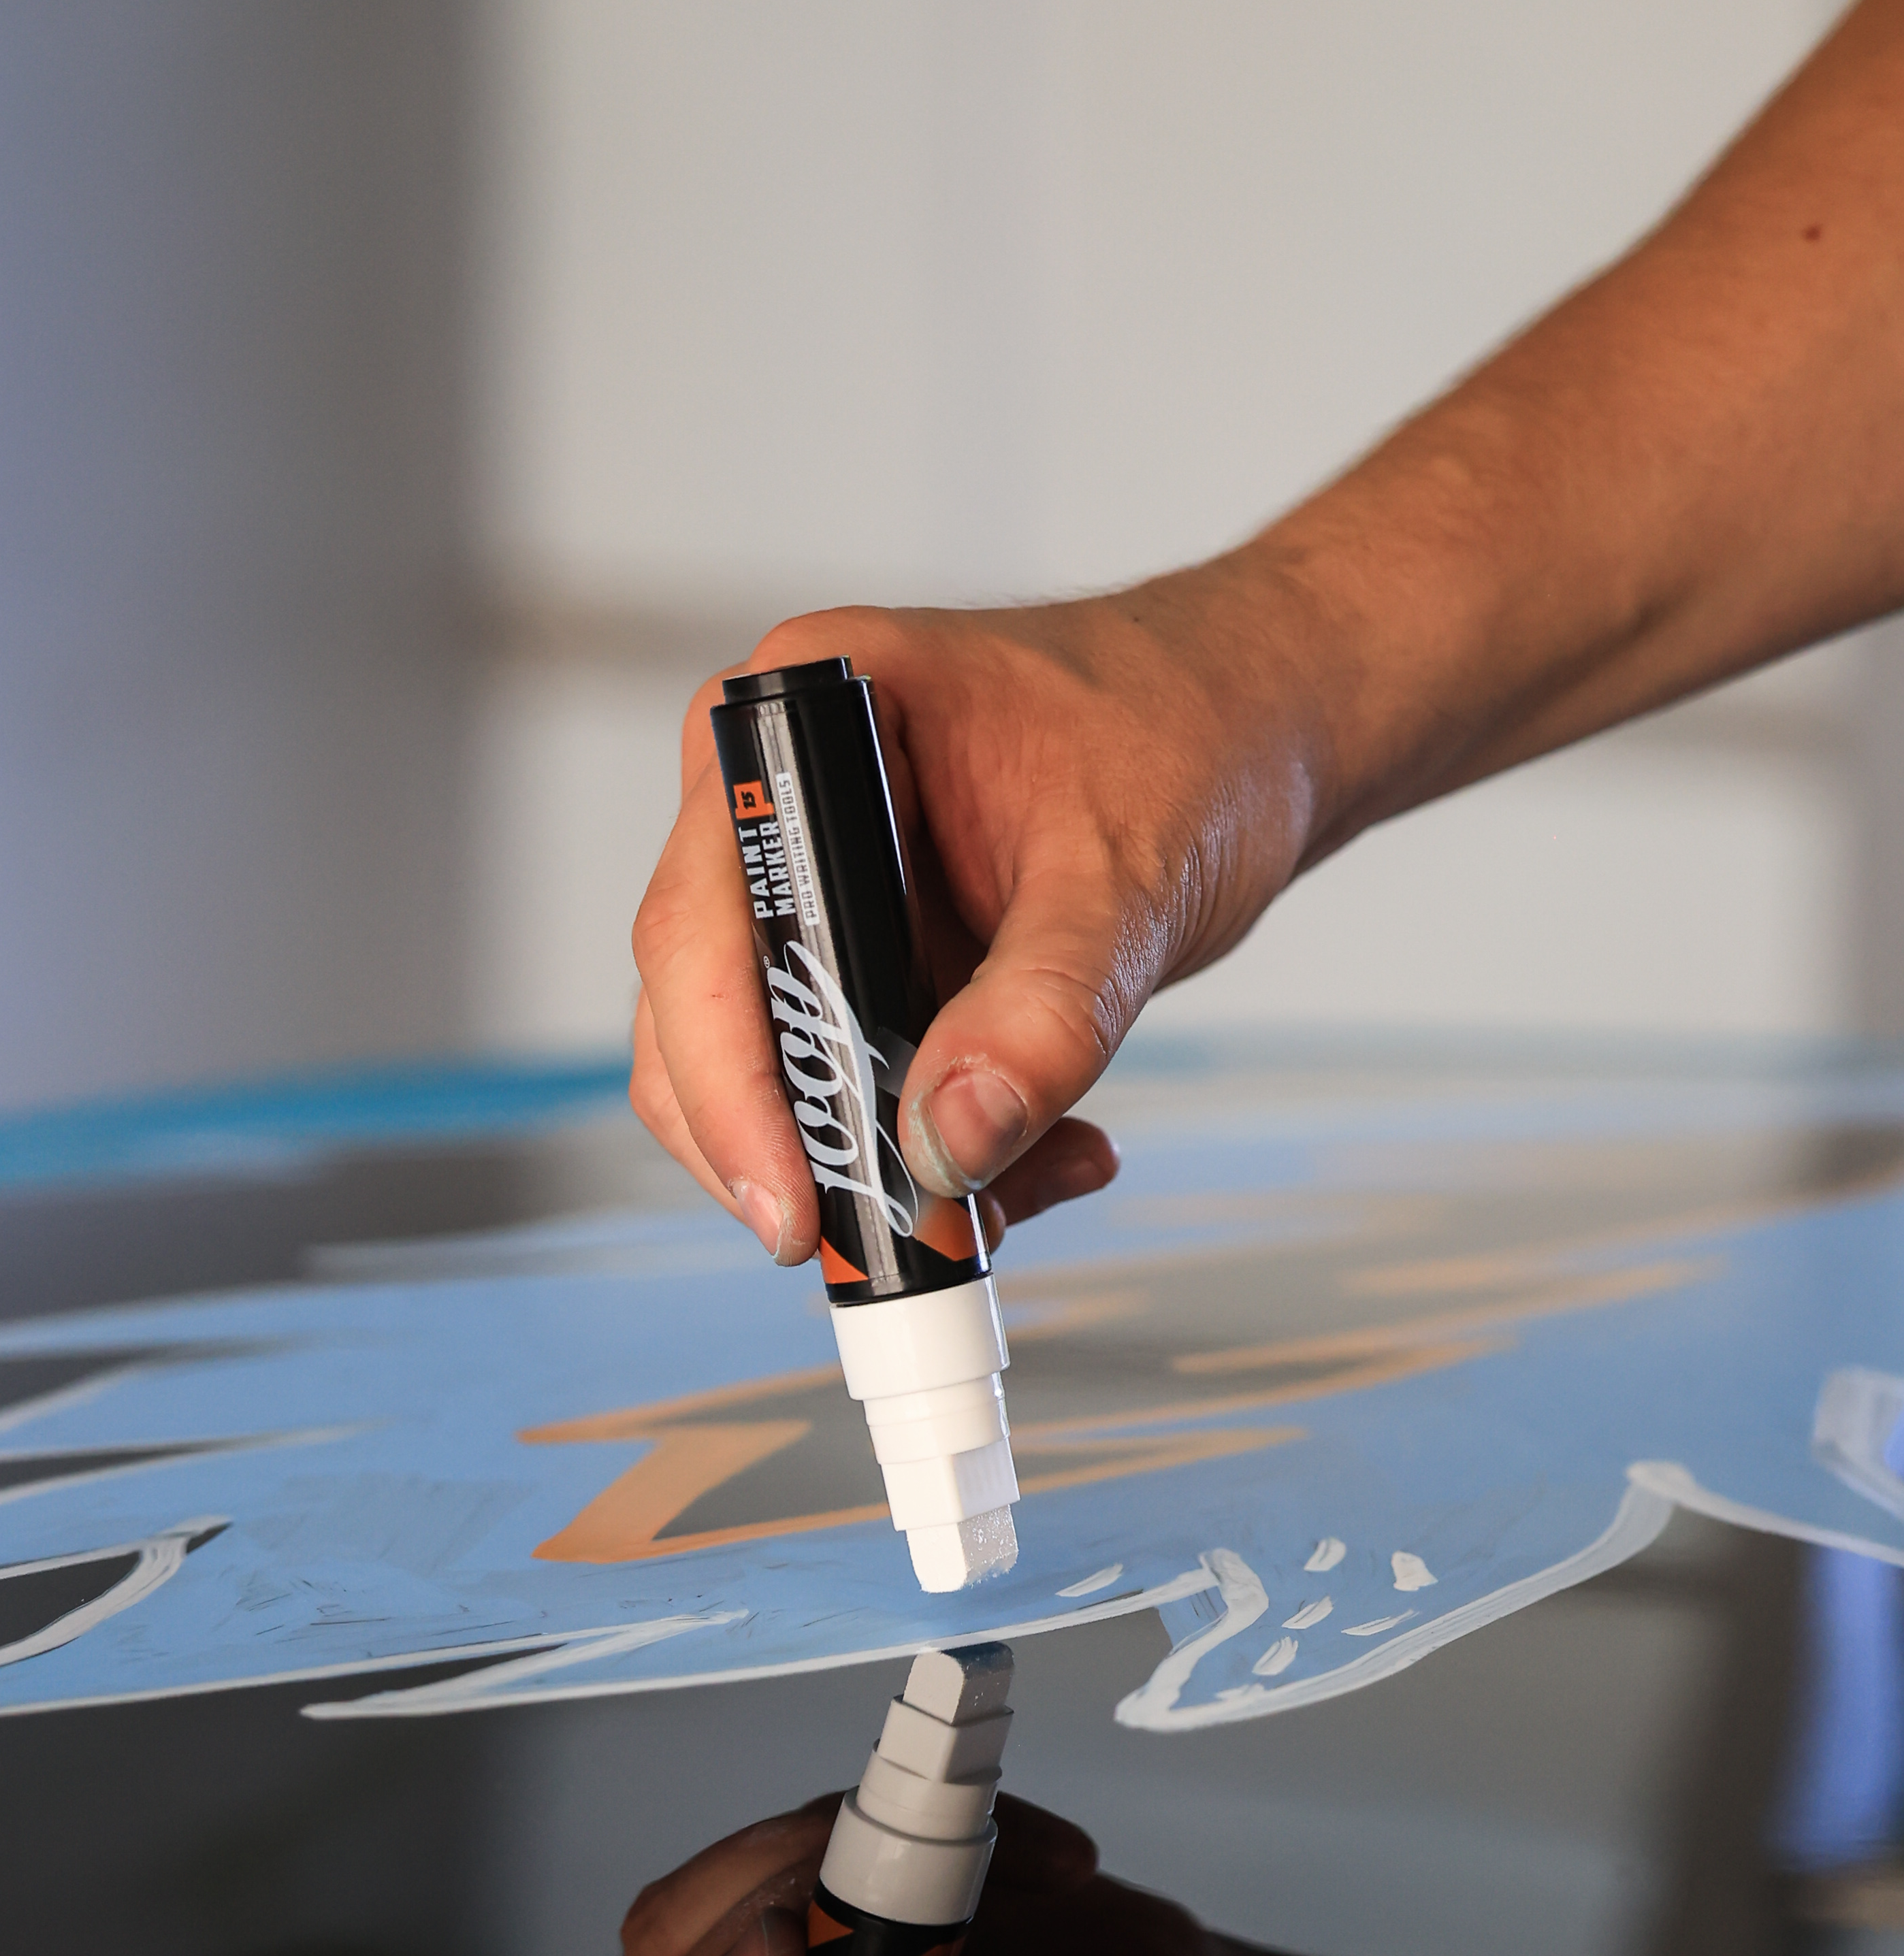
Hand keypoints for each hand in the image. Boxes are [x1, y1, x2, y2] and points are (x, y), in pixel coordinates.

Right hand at [627, 576, 1334, 1260]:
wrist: (1252, 726)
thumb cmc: (1188, 732)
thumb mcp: (1132, 873)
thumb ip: (1046, 1008)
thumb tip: (952, 1139)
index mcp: (804, 719)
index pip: (704, 926)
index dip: (725, 1077)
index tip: (791, 1197)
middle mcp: (778, 802)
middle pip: (707, 1016)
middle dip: (803, 1146)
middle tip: (902, 1236)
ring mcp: (815, 889)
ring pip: (774, 1074)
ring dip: (884, 1165)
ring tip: (1032, 1183)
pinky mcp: (864, 960)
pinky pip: (855, 1090)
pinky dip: (939, 1152)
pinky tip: (1050, 1154)